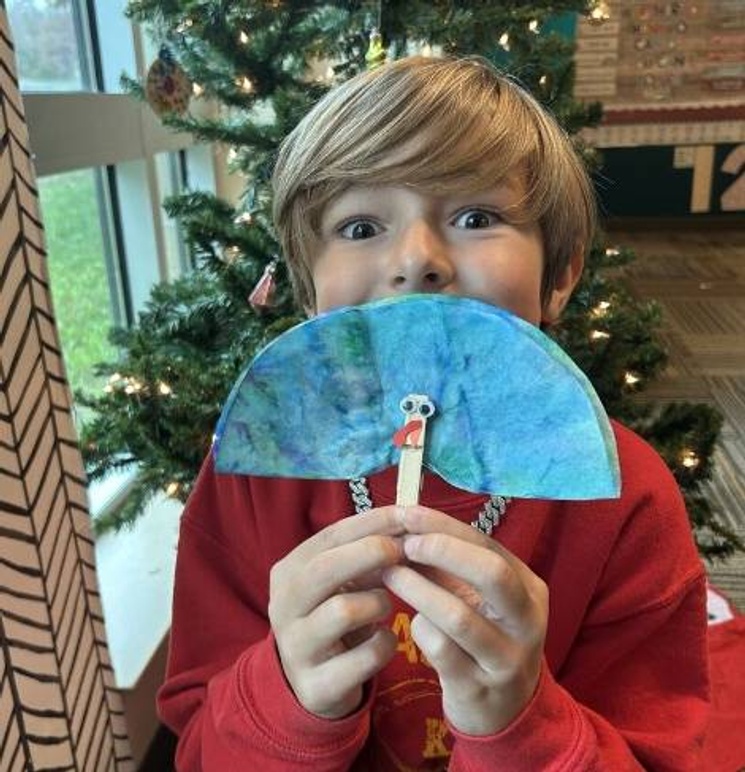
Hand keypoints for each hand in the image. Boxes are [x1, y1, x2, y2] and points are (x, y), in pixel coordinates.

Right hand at [268, 506, 404, 719]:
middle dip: (370, 553)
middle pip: (326, 568)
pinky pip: (365, 655)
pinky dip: (384, 644)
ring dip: (378, 603)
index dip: (371, 522)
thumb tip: (406, 522)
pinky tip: (382, 640)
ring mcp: (296, 648)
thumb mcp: (340, 581)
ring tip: (383, 607)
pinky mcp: (316, 685)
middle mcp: (282, 607)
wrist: (313, 683)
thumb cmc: (334, 617)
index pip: (329, 536)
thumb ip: (364, 553)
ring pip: (344, 610)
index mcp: (288, 572)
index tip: (406, 514)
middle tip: (402, 552)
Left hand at [381, 505, 547, 734]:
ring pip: (459, 616)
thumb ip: (450, 564)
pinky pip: (441, 650)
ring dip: (417, 589)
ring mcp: (507, 658)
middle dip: (443, 551)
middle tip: (404, 545)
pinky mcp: (479, 688)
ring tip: (390, 574)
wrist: (504, 711)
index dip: (445, 526)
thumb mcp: (479, 598)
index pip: (488, 544)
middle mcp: (527, 621)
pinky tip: (412, 623)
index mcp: (528, 588)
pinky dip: (420, 629)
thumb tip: (407, 524)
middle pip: (491, 573)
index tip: (408, 514)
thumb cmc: (484, 637)